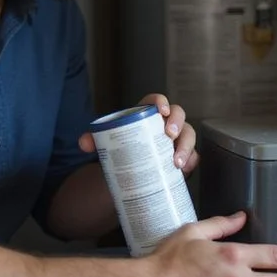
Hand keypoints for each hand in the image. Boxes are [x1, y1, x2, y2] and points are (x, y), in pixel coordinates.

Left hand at [79, 94, 198, 175]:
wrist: (125, 175)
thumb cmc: (119, 151)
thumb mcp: (105, 144)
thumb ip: (93, 141)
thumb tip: (84, 143)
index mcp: (146, 115)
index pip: (156, 101)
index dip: (161, 102)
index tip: (161, 110)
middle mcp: (164, 124)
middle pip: (178, 115)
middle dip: (177, 123)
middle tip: (169, 135)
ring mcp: (176, 141)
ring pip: (188, 136)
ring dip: (186, 146)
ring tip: (177, 162)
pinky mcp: (183, 158)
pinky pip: (193, 157)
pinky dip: (191, 161)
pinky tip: (185, 170)